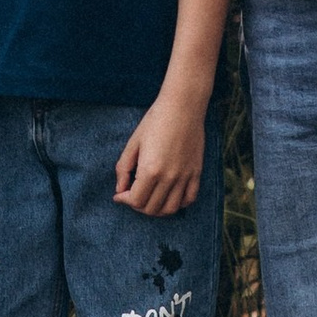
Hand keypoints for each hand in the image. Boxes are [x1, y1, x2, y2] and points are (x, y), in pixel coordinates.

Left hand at [114, 84, 209, 217]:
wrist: (182, 106)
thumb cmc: (155, 121)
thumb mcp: (133, 142)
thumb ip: (123, 168)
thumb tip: (120, 189)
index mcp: (150, 170)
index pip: (136, 200)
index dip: (124, 200)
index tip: (120, 195)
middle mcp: (169, 178)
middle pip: (152, 208)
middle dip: (137, 206)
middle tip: (132, 196)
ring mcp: (185, 177)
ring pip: (170, 209)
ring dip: (156, 209)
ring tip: (148, 199)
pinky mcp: (196, 173)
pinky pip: (189, 199)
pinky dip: (177, 204)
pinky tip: (168, 196)